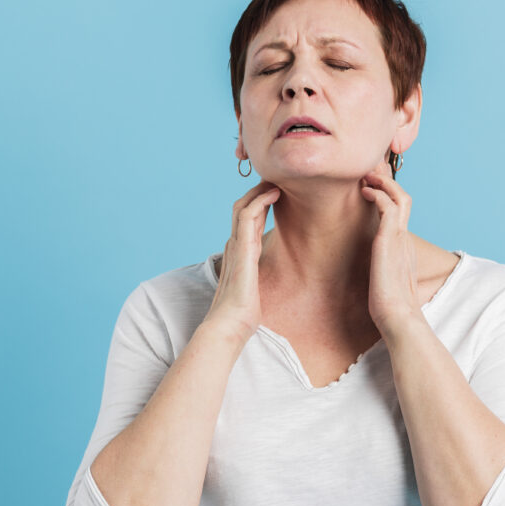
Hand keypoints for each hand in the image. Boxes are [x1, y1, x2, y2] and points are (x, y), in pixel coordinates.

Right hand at [204, 179, 280, 342]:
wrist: (229, 326)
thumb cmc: (241, 315)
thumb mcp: (253, 290)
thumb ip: (256, 281)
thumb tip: (265, 282)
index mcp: (237, 254)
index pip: (246, 221)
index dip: (258, 204)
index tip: (275, 193)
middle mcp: (233, 246)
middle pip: (242, 208)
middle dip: (258, 192)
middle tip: (275, 179)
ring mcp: (235, 246)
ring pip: (243, 206)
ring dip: (259, 191)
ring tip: (275, 180)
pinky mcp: (241, 249)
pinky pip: (247, 215)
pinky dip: (260, 200)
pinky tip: (274, 193)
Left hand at [360, 161, 420, 335]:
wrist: (397, 317)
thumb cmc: (386, 304)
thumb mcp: (379, 278)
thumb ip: (375, 267)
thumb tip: (365, 268)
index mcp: (402, 246)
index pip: (400, 210)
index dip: (388, 193)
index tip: (371, 183)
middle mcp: (404, 238)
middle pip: (403, 197)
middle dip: (387, 180)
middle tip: (368, 170)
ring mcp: (400, 238)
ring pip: (400, 196)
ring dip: (383, 181)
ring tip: (367, 174)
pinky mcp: (391, 241)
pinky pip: (390, 207)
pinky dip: (378, 193)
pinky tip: (365, 190)